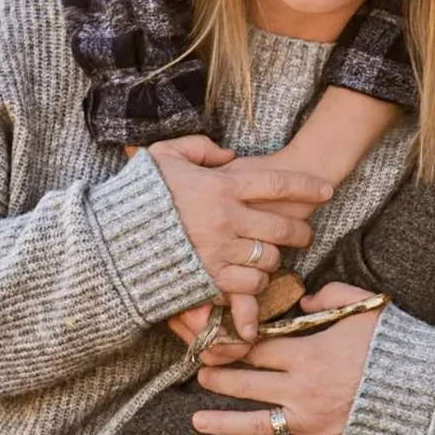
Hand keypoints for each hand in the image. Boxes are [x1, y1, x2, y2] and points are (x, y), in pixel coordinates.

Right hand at [145, 136, 331, 340]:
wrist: (109, 239)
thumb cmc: (137, 195)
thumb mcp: (164, 156)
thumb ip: (200, 149)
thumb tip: (230, 155)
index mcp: (220, 187)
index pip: (277, 184)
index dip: (307, 186)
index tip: (325, 190)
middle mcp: (227, 219)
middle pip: (283, 227)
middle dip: (300, 231)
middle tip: (304, 233)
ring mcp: (219, 252)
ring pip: (269, 259)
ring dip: (275, 258)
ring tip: (273, 256)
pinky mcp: (209, 280)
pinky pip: (248, 285)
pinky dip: (254, 283)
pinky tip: (251, 278)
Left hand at [191, 282, 382, 434]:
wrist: (426, 390)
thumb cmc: (395, 345)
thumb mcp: (366, 305)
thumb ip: (330, 296)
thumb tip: (303, 304)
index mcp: (307, 353)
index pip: (258, 345)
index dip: (235, 340)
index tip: (220, 338)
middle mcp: (301, 389)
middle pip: (247, 382)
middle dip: (219, 376)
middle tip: (201, 371)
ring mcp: (310, 422)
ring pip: (257, 424)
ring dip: (224, 422)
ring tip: (196, 420)